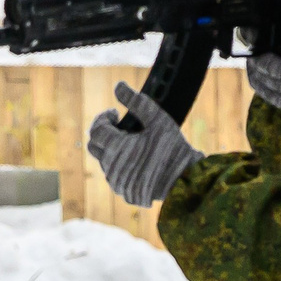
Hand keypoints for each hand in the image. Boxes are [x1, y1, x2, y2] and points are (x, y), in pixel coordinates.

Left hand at [85, 83, 203, 207]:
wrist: (186, 181)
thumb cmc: (173, 147)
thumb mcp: (157, 119)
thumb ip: (136, 101)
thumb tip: (118, 85)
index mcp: (116, 148)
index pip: (95, 129)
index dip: (103, 118)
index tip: (116, 114)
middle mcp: (111, 167)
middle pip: (94, 147)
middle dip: (104, 134)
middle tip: (120, 127)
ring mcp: (117, 183)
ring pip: (105, 163)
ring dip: (113, 151)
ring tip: (133, 143)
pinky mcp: (125, 194)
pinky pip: (116, 178)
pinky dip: (121, 167)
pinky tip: (138, 161)